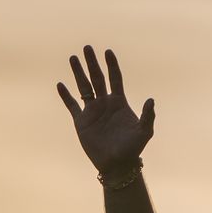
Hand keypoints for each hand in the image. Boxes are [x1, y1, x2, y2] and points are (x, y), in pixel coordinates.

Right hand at [57, 45, 155, 174]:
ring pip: (84, 87)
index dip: (112, 65)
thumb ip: (148, 115)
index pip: (115, 78)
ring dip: (78, 73)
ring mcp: (92, 111)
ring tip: (73, 57)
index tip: (107, 51)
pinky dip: (66, 95)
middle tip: (87, 47)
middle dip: (92, 63)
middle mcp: (105, 103)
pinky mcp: (81, 122)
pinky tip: (60, 84)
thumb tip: (151, 99)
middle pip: (98, 77)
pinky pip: (72, 105)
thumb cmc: (133, 149)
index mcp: (119, 102)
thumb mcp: (144, 131)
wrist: (117, 164)